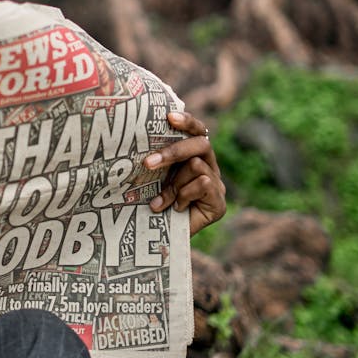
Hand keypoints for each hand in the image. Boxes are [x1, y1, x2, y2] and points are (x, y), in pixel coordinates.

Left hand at [143, 111, 225, 235]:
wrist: (162, 240)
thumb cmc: (155, 203)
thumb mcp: (155, 178)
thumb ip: (157, 162)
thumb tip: (138, 143)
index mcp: (194, 156)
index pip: (197, 131)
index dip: (187, 121)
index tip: (169, 117)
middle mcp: (209, 166)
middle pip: (201, 143)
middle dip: (173, 151)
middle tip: (147, 163)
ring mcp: (217, 184)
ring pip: (197, 166)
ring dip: (174, 183)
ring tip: (162, 200)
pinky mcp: (220, 202)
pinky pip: (203, 184)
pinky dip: (184, 196)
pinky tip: (176, 208)